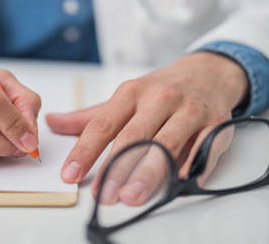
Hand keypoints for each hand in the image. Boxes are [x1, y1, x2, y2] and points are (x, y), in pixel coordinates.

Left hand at [46, 52, 247, 204]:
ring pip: (167, 144)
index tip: (70, 175)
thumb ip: (88, 117)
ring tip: (131, 195)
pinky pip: (204, 146)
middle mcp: (160, 98)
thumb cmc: (159, 91)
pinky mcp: (216, 123)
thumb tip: (52, 122)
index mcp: (132, 92)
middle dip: (116, 167)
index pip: (103, 124)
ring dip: (148, 172)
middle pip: (134, 136)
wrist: (206, 72)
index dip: (85, 151)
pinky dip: (192, 165)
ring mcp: (190, 110)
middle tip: (103, 194)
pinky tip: (178, 182)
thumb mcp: (123, 98)